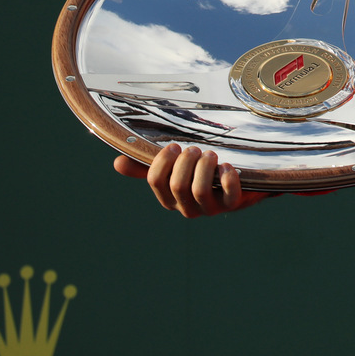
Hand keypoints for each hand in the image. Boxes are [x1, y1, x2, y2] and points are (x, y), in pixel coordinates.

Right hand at [114, 144, 269, 217]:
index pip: (155, 181)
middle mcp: (187, 208)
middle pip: (177, 185)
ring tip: (210, 155)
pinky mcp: (232, 204)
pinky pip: (230, 195)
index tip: (173, 147)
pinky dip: (227, 178)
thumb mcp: (173, 170)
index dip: (162, 161)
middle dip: (185, 161)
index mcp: (169, 198)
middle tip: (194, 149)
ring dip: (204, 167)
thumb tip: (117, 163)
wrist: (236, 185)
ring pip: (199, 190)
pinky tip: (226, 166)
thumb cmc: (199, 174)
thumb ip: (147, 167)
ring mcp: (210, 208)